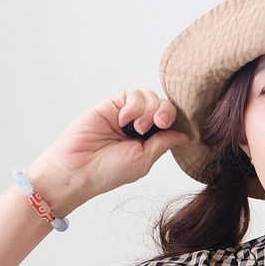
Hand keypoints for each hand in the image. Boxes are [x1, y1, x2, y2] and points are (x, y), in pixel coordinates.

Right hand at [31, 88, 190, 201]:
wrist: (78, 168)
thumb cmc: (108, 171)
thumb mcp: (144, 160)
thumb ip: (163, 143)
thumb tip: (185, 135)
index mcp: (150, 142)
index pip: (171, 123)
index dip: (177, 121)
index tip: (171, 128)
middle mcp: (140, 127)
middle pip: (164, 106)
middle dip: (166, 112)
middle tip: (159, 124)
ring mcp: (126, 115)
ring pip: (150, 97)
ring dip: (149, 109)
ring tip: (137, 127)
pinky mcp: (113, 105)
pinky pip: (133, 94)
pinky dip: (134, 104)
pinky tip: (124, 119)